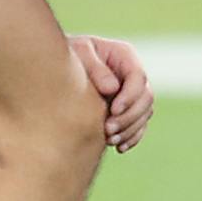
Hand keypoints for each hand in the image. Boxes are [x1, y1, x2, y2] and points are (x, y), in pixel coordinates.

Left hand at [69, 34, 153, 151]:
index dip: (130, 96)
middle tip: (108, 129)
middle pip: (146, 98)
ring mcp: (132, 93)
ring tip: (110, 140)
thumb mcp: (78, 53)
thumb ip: (95, 68)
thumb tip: (112, 89)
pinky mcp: (128, 110)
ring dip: (130, 129)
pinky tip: (119, 147)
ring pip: (144, 114)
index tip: (113, 110)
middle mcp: (132, 74)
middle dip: (130, 116)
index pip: (138, 77)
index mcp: (125, 56)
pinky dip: (132, 137)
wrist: (55, 68)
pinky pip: (139, 126)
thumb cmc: (67, 56)